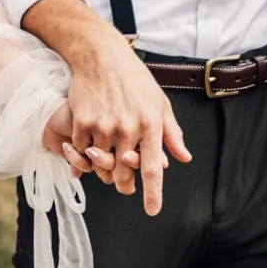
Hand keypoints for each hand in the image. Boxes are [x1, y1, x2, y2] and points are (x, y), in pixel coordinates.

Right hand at [22, 0, 188, 215]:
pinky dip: (85, 156)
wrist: (102, 57)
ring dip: (103, 170)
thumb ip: (172, 133)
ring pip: (102, 165)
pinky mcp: (83, 122)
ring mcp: (104, 126)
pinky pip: (83, 153)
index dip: (152, 192)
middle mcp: (128, 127)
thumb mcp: (160, 103)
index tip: (152, 210)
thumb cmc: (135, 80)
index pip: (152, 166)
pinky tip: (88, 149)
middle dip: (124, 185)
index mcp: (150, 124)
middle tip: (125, 186)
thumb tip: (183, 158)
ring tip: (106, 161)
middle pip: (124, 172)